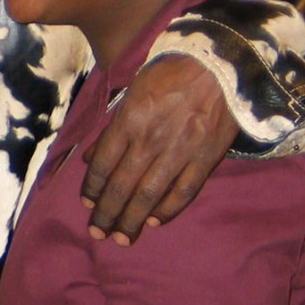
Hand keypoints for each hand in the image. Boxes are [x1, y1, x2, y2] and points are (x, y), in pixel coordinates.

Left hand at [80, 54, 236, 244]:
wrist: (218, 66)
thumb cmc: (169, 75)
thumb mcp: (132, 92)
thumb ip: (113, 127)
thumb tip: (92, 159)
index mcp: (130, 121)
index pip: (103, 164)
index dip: (93, 188)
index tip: (87, 205)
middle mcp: (151, 140)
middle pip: (122, 185)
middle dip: (108, 213)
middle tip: (97, 233)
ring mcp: (180, 151)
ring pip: (150, 194)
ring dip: (133, 219)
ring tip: (122, 238)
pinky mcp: (205, 158)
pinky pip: (184, 191)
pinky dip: (168, 209)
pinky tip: (155, 221)